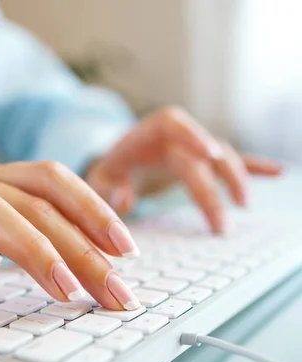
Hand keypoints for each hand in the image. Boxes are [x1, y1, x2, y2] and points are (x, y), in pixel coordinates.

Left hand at [86, 106, 282, 232]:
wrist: (116, 164)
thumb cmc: (107, 172)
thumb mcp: (98, 181)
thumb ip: (107, 190)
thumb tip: (123, 201)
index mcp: (146, 133)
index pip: (172, 123)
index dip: (192, 134)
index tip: (210, 154)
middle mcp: (175, 137)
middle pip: (201, 154)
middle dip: (213, 186)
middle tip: (220, 224)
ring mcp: (193, 147)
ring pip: (221, 156)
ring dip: (236, 179)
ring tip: (244, 206)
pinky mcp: (203, 160)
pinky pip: (231, 161)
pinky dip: (252, 166)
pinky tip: (277, 172)